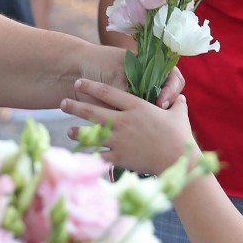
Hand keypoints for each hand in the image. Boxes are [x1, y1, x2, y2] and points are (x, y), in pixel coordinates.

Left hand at [60, 77, 195, 176]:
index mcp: (135, 107)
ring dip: (77, 132)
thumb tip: (179, 97)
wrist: (177, 159)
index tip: (78, 83)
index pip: (107, 92)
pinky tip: (81, 156)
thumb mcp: (178, 114)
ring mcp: (119, 140)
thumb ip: (176, 103)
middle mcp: (123, 121)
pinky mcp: (119, 157)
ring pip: (91, 134)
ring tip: (68, 130)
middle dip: (75, 106)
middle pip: (92, 111)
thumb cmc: (179, 136)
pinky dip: (90, 156)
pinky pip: (99, 156)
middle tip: (62, 103)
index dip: (90, 87)